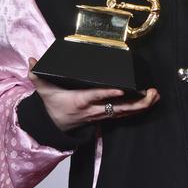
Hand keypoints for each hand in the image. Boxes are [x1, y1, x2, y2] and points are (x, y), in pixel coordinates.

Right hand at [28, 57, 159, 131]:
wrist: (53, 126)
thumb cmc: (52, 105)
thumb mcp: (43, 90)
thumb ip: (37, 75)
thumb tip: (32, 61)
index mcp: (79, 101)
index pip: (95, 97)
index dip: (108, 95)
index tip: (121, 91)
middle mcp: (93, 110)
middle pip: (117, 108)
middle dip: (136, 102)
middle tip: (150, 93)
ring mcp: (100, 115)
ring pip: (124, 113)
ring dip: (142, 105)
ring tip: (155, 95)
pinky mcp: (105, 117)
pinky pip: (124, 114)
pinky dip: (138, 109)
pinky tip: (151, 101)